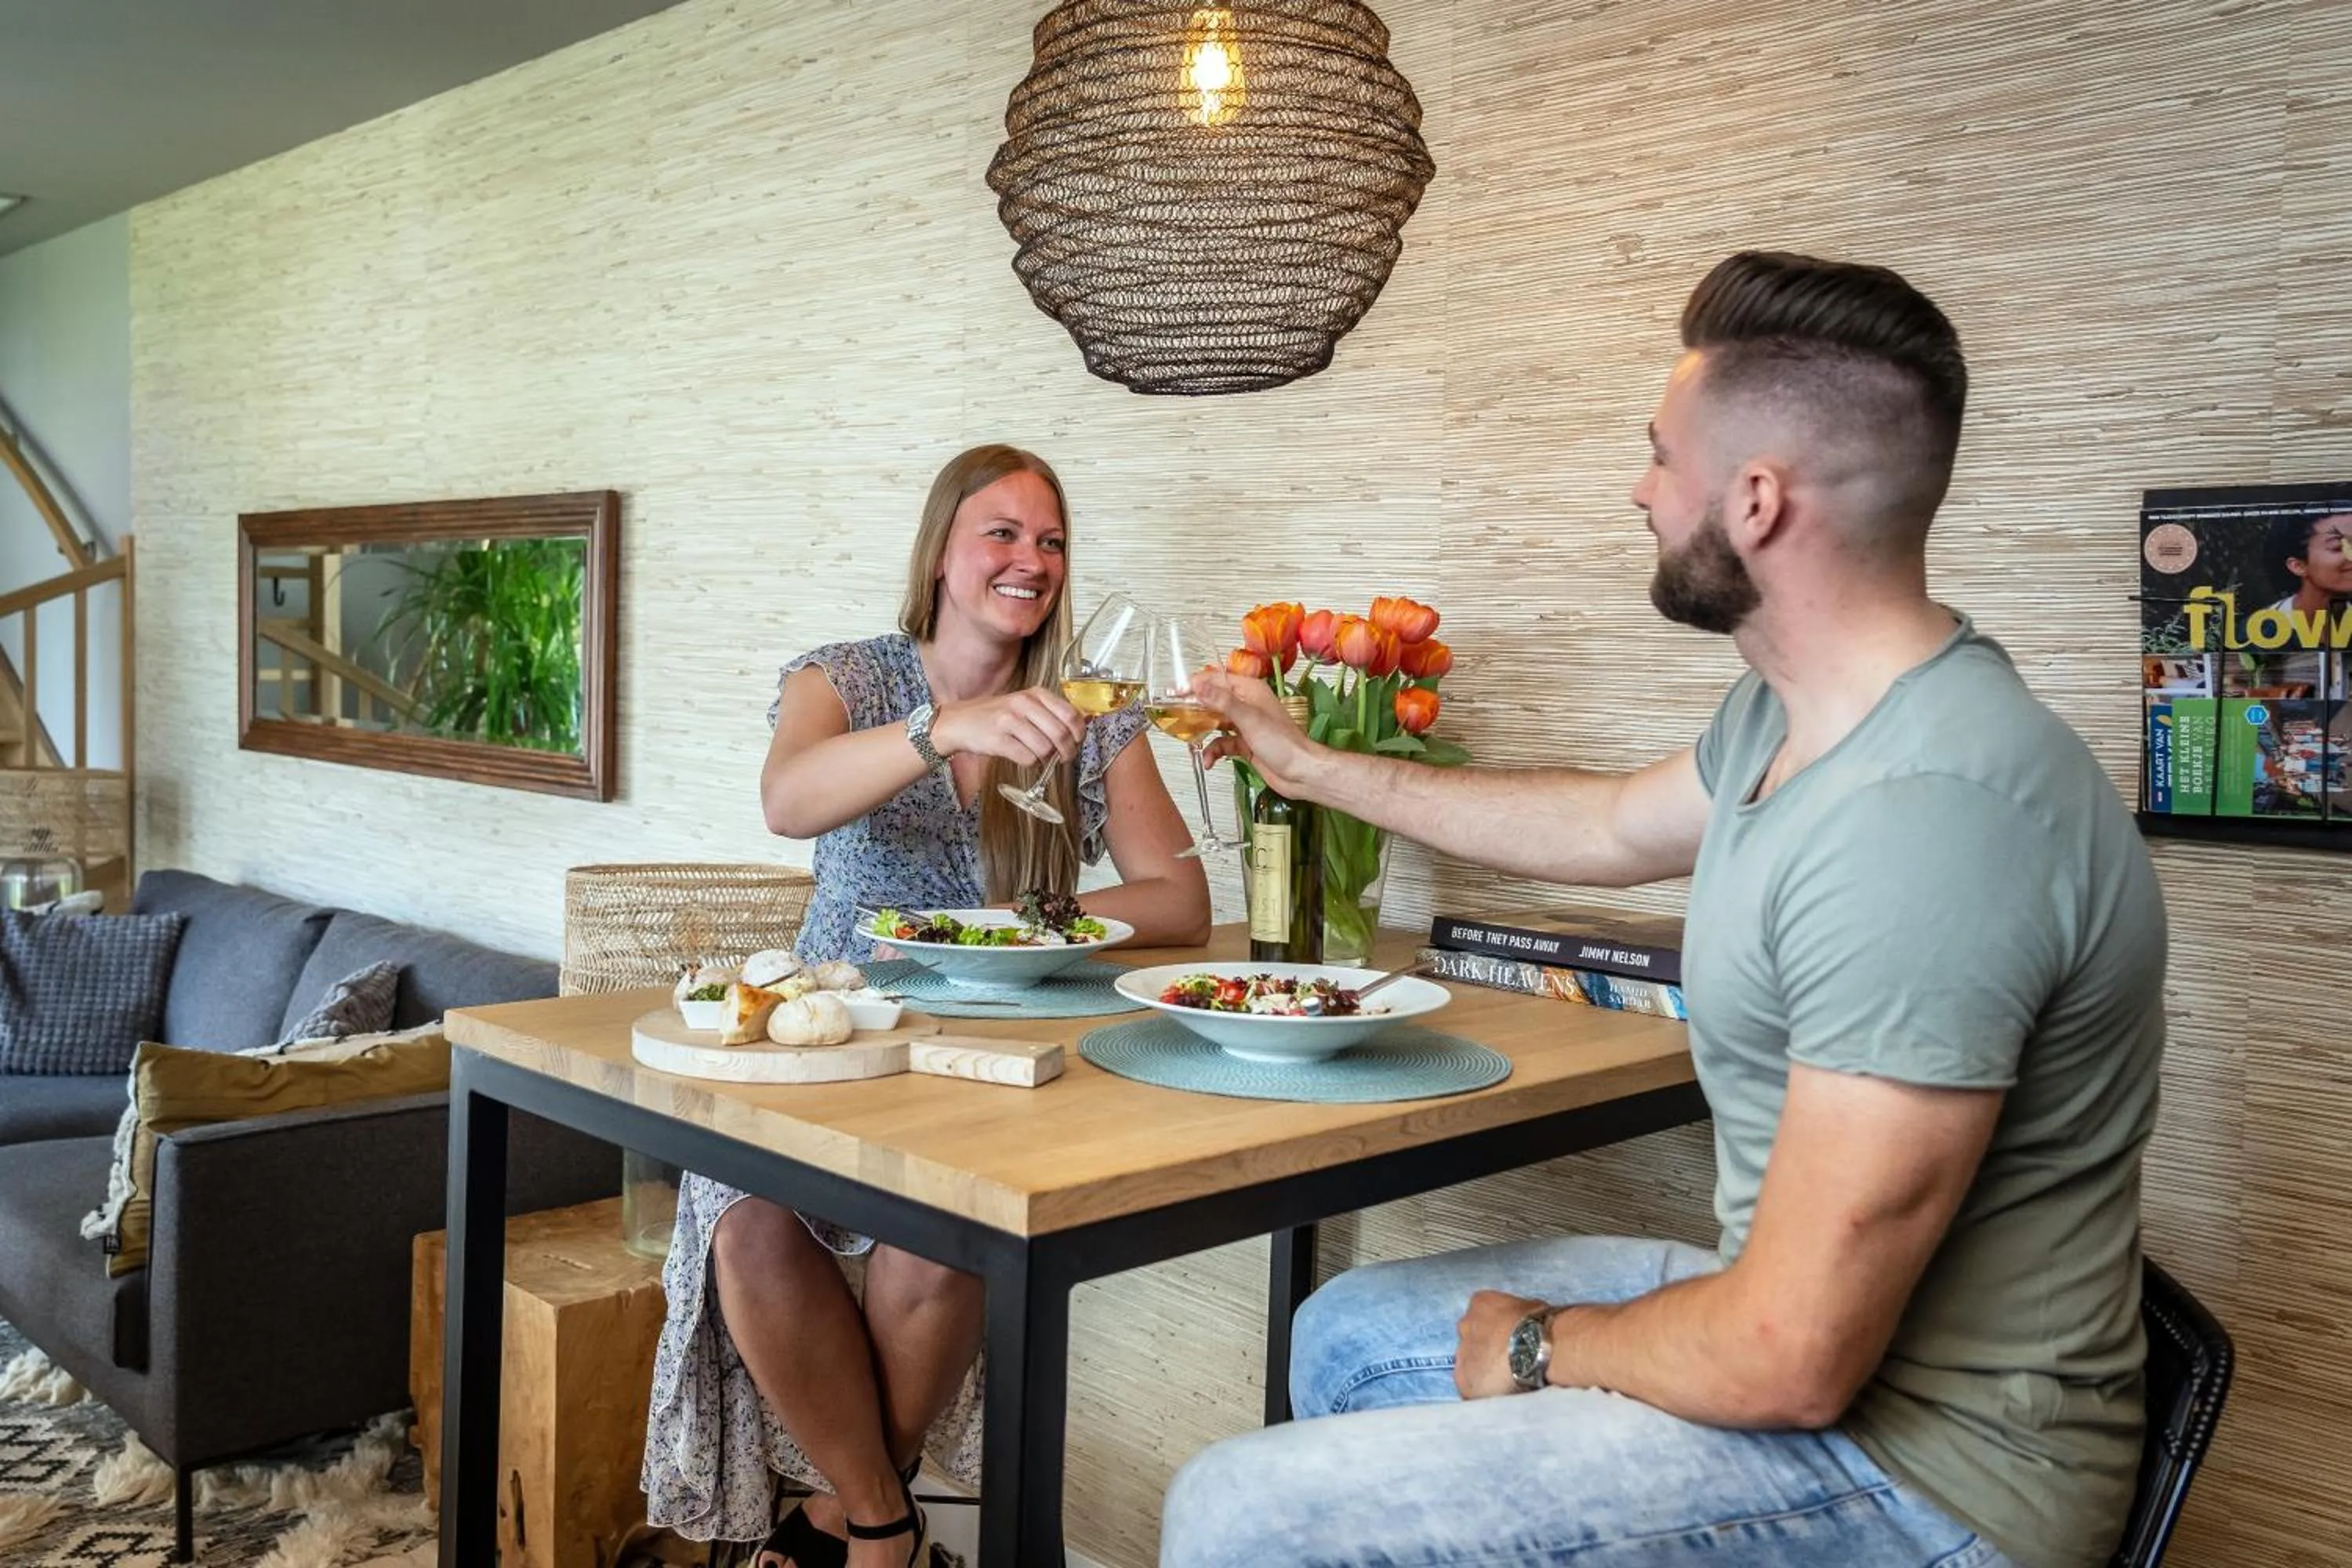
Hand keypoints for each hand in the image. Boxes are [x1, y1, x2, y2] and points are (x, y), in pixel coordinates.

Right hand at [930, 687, 1086, 769]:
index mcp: (1035, 693)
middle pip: (1061, 735)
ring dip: (1048, 759)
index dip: (1079, 733)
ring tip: (1041, 758)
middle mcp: (1023, 703)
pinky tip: (1025, 758)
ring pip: (1046, 749)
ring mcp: (1010, 721)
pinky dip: (1031, 764)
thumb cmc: (997, 716)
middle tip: (1064, 758)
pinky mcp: (998, 740)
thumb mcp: (1025, 704)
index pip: (1071, 714)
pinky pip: (1028, 759)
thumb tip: (1085, 723)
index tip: (1076, 742)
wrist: (959, 722)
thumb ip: (1052, 712)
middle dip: (1067, 752)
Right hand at [1186, 667, 1317, 797]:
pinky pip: (1222, 743)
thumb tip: (1198, 685)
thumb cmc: (1282, 743)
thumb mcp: (1249, 719)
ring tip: (1190, 741)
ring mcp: (1245, 725)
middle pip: (1214, 700)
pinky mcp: (1244, 744)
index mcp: (1250, 691)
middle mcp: (1247, 705)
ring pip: (1215, 723)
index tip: (1175, 693)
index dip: (1196, 684)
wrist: (1301, 773)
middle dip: (1195, 709)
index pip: (1217, 679)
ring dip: (1202, 733)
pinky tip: (1209, 761)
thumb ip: (1222, 701)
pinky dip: (1213, 751)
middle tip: (1175, 715)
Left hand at [1455, 1290, 1549, 1399]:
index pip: (1481, 1317)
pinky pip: (1472, 1388)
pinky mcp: (1464, 1381)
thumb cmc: (1539, 1324)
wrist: (1535, 1348)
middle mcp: (1464, 1326)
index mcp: (1480, 1303)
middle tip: (1506, 1362)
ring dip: (1483, 1372)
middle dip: (1485, 1351)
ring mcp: (1461, 1354)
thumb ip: (1515, 1316)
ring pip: (1469, 1365)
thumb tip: (1520, 1324)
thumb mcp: (1528, 1308)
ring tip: (1506, 1382)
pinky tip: (1501, 1394)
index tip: (1508, 1341)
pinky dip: (1484, 1392)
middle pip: (1471, 1341)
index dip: (1495, 1332)